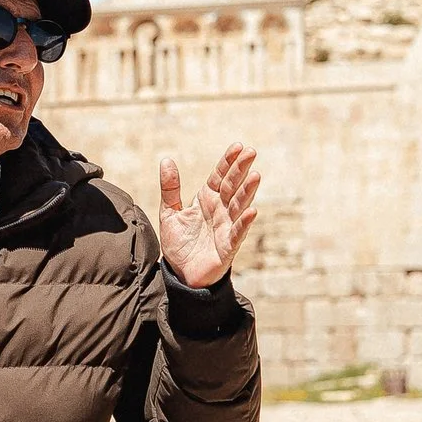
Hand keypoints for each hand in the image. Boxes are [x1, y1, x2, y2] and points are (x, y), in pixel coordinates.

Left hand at [158, 144, 260, 288]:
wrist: (180, 275)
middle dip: (241, 169)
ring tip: (255, 175)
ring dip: (247, 191)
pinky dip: (244, 222)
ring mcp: (226, 227)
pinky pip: (238, 232)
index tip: (238, 146)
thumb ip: (170, 189)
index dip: (228, 162)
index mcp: (207, 200)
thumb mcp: (169, 213)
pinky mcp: (228, 246)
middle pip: (232, 186)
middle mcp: (220, 211)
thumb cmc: (179, 244)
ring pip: (239, 206)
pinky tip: (252, 211)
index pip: (220, 176)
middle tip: (251, 152)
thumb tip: (166, 160)